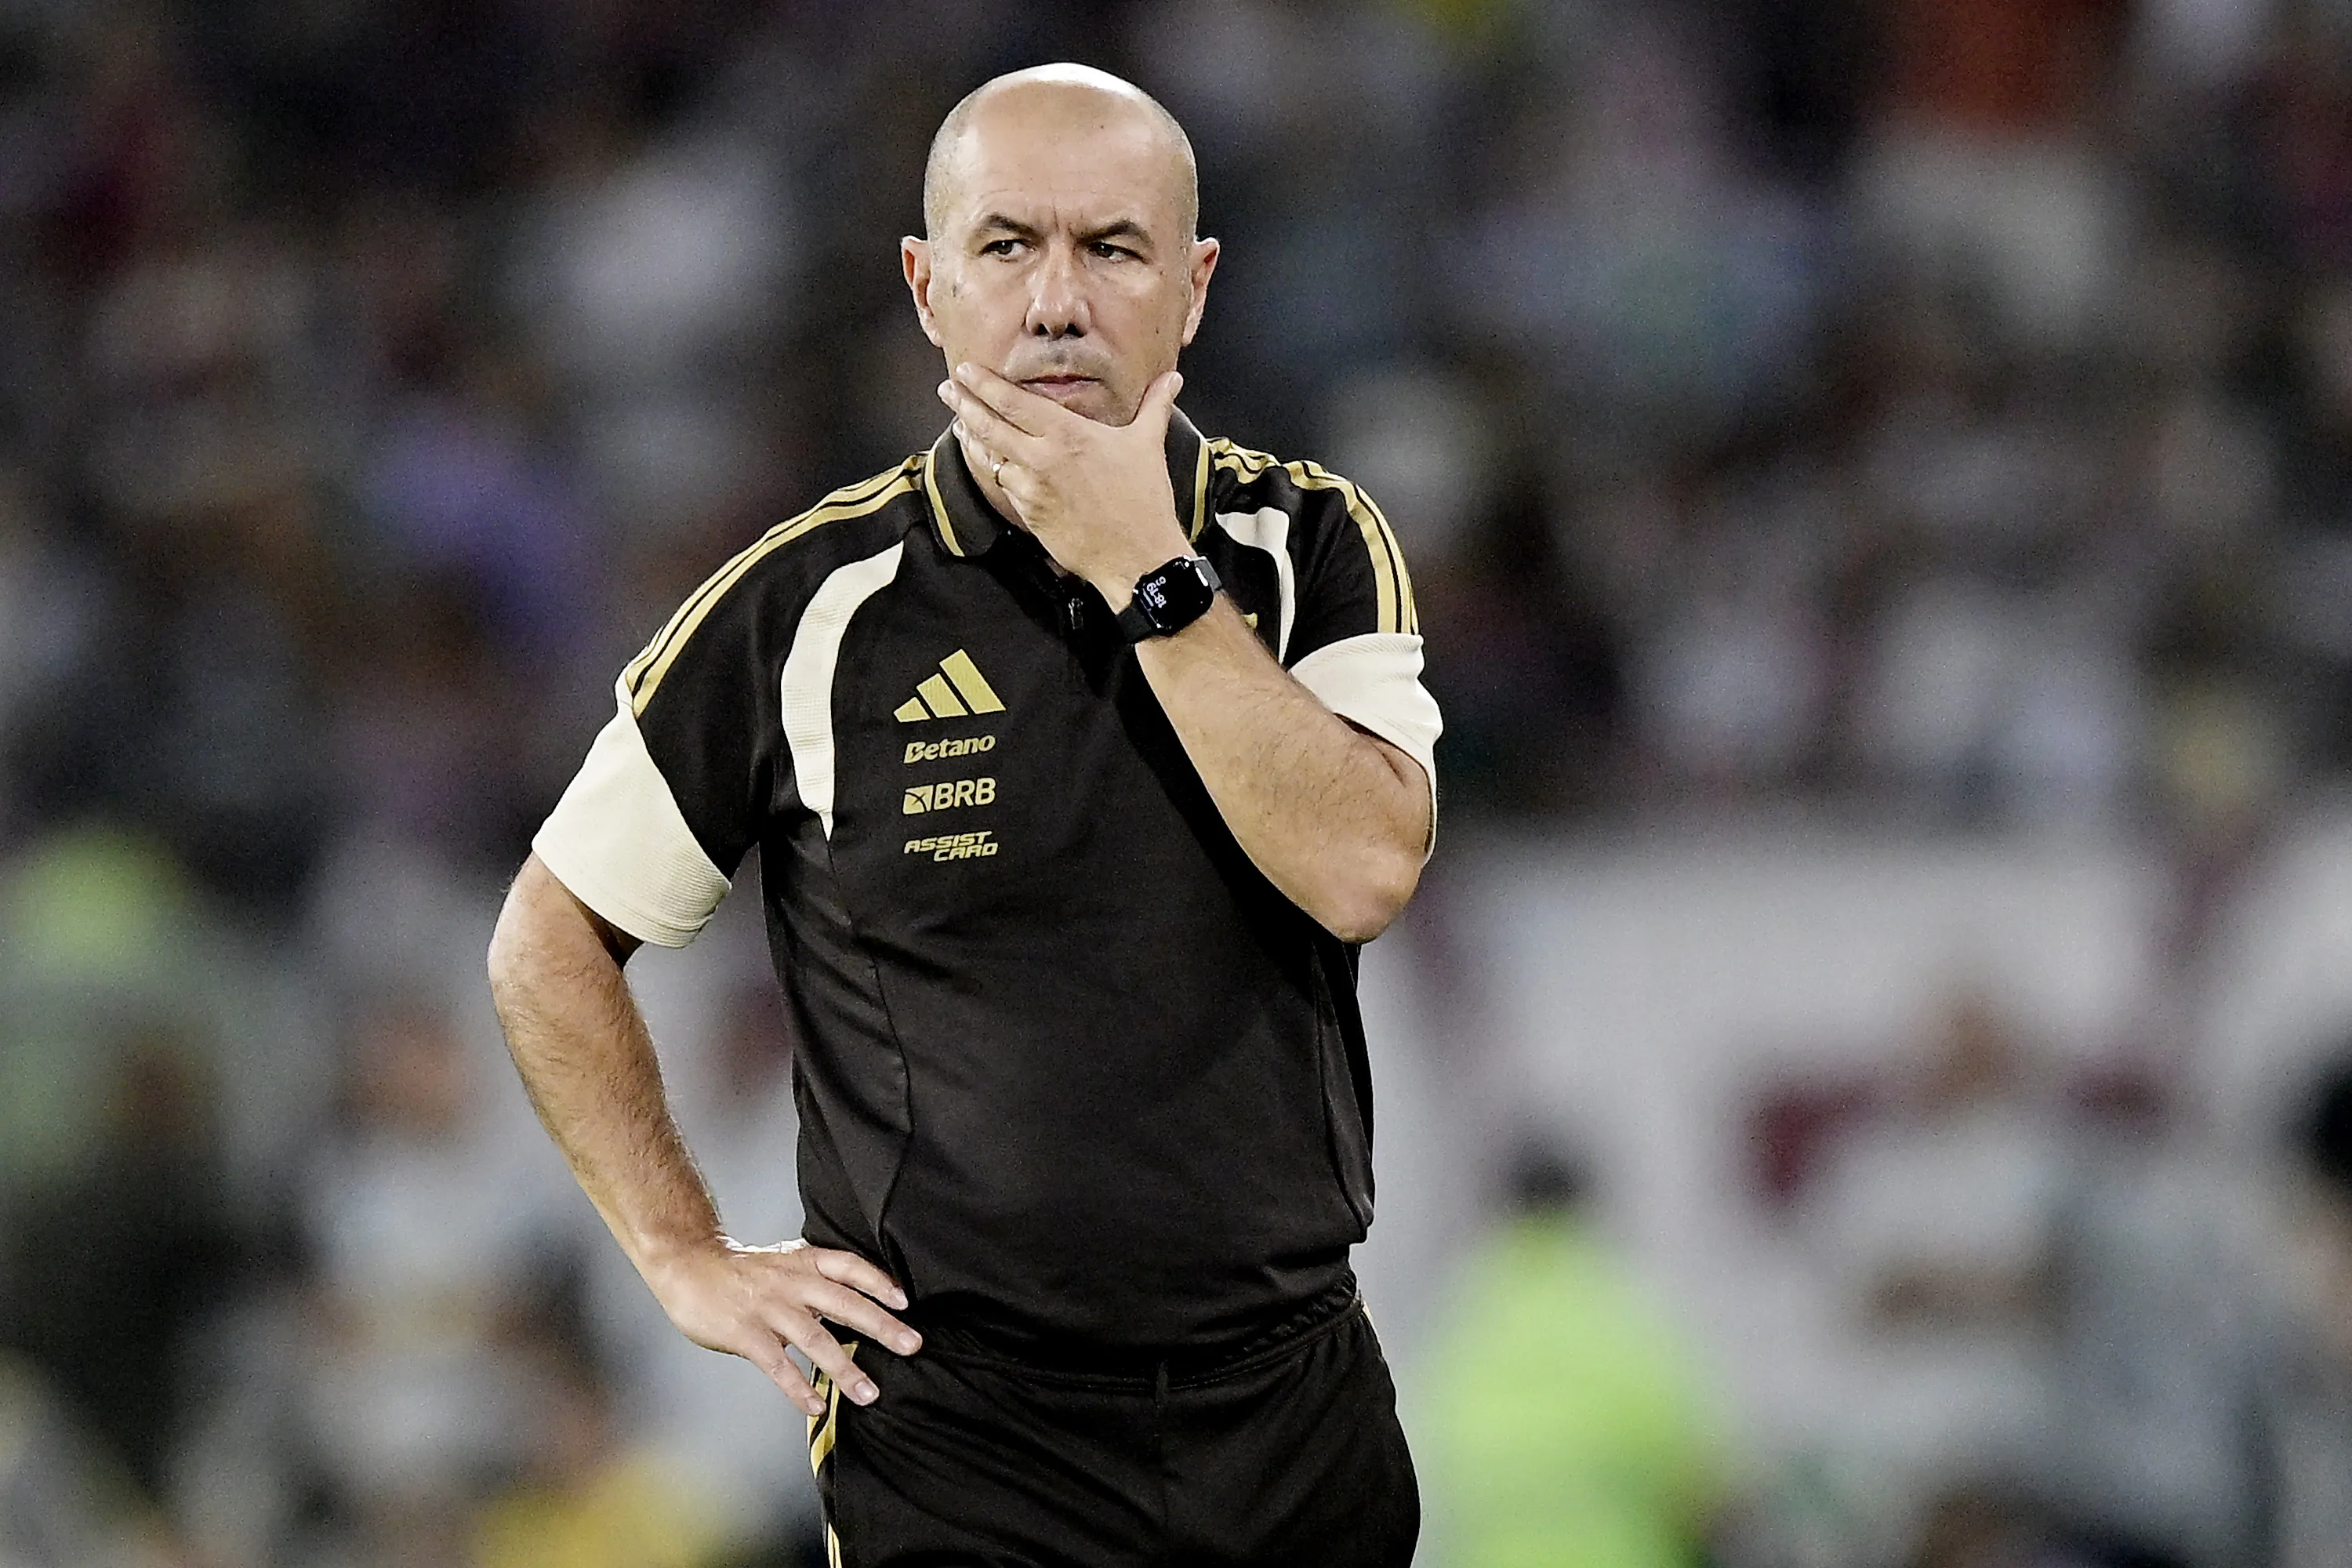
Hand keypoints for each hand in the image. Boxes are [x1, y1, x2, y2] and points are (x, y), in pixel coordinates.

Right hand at [645, 1237, 919, 1415]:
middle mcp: (791, 1282)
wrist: (688, 1264)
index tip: (905, 1301)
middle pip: (843, 1303)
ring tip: (868, 1393)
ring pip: (815, 1338)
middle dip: (880, 1325)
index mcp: (804, 1262)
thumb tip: (859, 1301)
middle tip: (911, 1345)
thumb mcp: (785, 1261)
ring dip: (845, 1368)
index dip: (878, 1282)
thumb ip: (817, 1278)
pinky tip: (816, 1406)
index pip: (849, 1267)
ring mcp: (768, 1308)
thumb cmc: (743, 1270)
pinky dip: (798, 1387)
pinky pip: (778, 1365)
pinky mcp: (746, 1334)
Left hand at [939, 362, 1190, 604]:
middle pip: (989, 424)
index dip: (984, 384)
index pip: (1013, 401)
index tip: (965, 371)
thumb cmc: (1144, 499)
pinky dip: (992, 468)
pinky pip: (1004, 485)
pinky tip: (987, 459)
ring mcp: (1031, 488)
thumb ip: (1153, 406)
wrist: (1137, 556)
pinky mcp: (1029, 514)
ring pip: (990, 456)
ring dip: (971, 436)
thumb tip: (1171, 379)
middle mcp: (1042, 457)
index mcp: (1067, 434)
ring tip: (958, 420)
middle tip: (947, 387)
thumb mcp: (1147, 444)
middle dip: (963, 403)